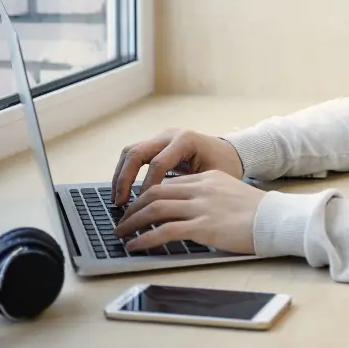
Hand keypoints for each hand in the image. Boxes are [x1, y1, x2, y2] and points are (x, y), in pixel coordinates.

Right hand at [111, 129, 244, 205]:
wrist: (231, 152)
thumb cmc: (226, 166)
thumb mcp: (213, 178)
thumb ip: (191, 190)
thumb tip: (166, 212)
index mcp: (186, 140)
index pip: (158, 163)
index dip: (148, 186)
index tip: (144, 206)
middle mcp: (170, 135)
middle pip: (136, 152)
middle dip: (124, 179)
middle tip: (120, 203)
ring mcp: (162, 137)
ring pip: (130, 152)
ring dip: (120, 175)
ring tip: (117, 199)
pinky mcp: (157, 144)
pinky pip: (135, 155)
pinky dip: (125, 172)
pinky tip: (124, 192)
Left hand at [114, 170, 264, 253]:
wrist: (277, 219)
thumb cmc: (260, 212)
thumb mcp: (232, 193)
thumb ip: (211, 196)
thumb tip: (190, 211)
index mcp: (209, 178)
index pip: (169, 182)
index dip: (147, 195)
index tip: (137, 206)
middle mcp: (202, 188)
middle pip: (155, 192)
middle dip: (133, 206)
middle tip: (122, 220)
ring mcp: (202, 206)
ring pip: (155, 209)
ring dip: (132, 222)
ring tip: (121, 234)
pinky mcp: (203, 226)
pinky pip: (164, 231)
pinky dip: (144, 239)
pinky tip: (135, 246)